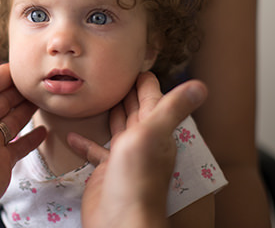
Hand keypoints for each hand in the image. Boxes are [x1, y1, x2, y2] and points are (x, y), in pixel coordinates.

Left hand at [0, 45, 45, 227]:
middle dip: (20, 90)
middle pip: (3, 101)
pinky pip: (20, 147)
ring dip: (27, 109)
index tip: (22, 65)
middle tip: (41, 79)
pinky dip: (32, 139)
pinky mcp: (0, 163)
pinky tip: (44, 130)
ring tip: (45, 97)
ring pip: (13, 121)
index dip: (4, 74)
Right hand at [68, 72, 206, 227]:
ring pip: (118, 128)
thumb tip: (201, 86)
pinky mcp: (106, 171)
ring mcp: (124, 157)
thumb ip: (172, 109)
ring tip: (98, 95)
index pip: (152, 98)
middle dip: (128, 92)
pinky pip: (96, 152)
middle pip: (135, 110)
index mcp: (155, 131)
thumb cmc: (136, 180)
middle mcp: (142, 141)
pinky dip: (86, 142)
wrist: (121, 221)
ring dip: (111, 112)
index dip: (145, 81)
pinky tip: (72, 134)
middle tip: (116, 72)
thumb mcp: (153, 136)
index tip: (136, 62)